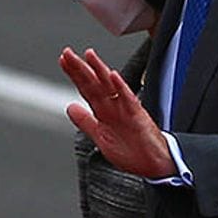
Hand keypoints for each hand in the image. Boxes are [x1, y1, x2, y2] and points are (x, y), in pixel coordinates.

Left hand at [59, 47, 175, 178]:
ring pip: (110, 86)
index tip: (63, 61)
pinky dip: (121, 87)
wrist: (154, 164)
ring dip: (100, 70)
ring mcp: (125, 109)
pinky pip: (129, 99)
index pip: (86, 89)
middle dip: (80, 68)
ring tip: (89, 55)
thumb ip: (86, 122)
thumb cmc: (132, 152)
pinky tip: (113, 76)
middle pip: (94, 83)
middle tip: (67, 53)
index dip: (74, 75)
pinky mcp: (138, 116)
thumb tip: (70, 107)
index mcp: (104, 112)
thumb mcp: (101, 138)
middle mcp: (113, 107)